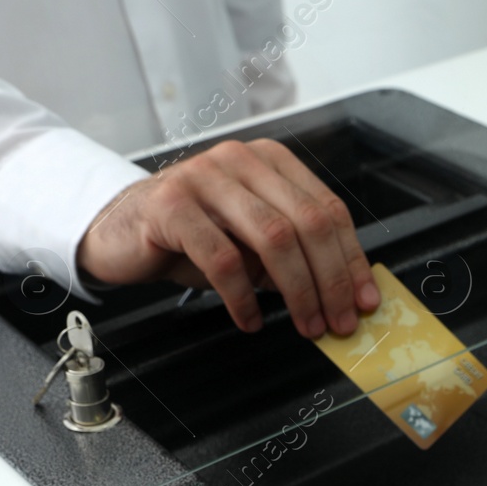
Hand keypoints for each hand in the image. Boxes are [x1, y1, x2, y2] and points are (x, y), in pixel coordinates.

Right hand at [77, 139, 379, 338]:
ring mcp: (204, 177)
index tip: (365, 301)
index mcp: (271, 161)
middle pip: (308, 223)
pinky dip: (243, 297)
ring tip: (305, 325)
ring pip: (274, 238)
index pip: (328, 210)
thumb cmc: (194, 237)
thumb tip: (345, 295)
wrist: (120, 230)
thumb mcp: (253, 244)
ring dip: (298, 291)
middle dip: (331, 281)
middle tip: (339, 322)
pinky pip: (222, 258)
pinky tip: (250, 320)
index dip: (352, 259)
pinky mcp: (171, 205)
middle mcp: (241, 160)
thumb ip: (295, 255)